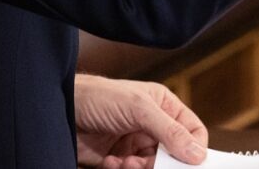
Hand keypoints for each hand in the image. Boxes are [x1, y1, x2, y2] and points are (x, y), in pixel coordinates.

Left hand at [74, 74, 207, 168]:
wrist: (61, 110)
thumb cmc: (100, 97)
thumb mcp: (139, 109)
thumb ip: (169, 130)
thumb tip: (197, 153)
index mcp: (163, 107)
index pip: (192, 131)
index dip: (194, 148)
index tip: (189, 163)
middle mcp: (152, 126)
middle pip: (173, 155)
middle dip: (162, 163)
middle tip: (150, 165)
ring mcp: (135, 144)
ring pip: (152, 167)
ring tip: (126, 163)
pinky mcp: (118, 160)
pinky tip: (110, 161)